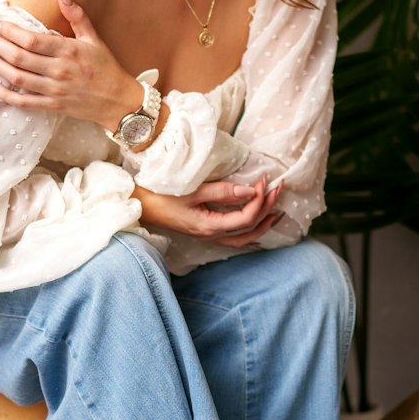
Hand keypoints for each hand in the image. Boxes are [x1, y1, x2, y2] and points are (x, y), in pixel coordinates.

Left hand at [0, 0, 138, 126]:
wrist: (119, 101)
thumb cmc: (106, 67)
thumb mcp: (94, 38)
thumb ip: (76, 14)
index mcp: (68, 51)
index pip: (31, 39)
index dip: (8, 30)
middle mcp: (59, 70)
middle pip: (18, 56)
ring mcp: (54, 90)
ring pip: (15, 77)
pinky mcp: (51, 105)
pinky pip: (21, 101)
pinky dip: (2, 93)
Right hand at [133, 175, 284, 247]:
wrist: (140, 206)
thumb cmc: (162, 195)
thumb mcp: (193, 190)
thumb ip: (223, 191)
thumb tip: (251, 190)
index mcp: (209, 226)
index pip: (246, 217)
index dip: (259, 199)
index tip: (264, 180)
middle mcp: (212, 235)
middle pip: (250, 230)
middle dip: (267, 210)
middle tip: (278, 190)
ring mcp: (208, 236)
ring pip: (244, 238)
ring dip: (261, 224)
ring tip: (276, 211)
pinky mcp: (205, 231)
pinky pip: (234, 238)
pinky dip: (249, 231)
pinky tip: (256, 226)